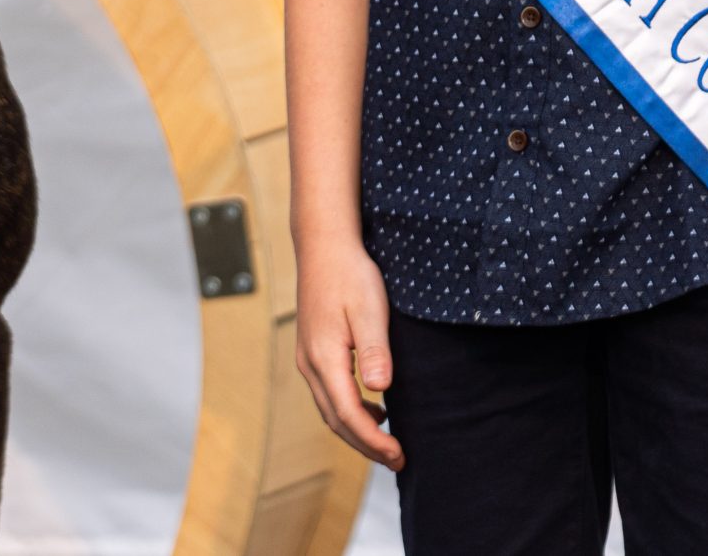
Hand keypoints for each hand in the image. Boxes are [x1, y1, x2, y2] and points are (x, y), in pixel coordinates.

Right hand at [294, 235, 404, 469]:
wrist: (324, 246)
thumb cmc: (350, 274)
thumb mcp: (369, 309)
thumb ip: (375, 351)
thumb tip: (380, 391)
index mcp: (324, 358)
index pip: (349, 414)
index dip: (374, 440)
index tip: (399, 455)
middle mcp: (310, 364)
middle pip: (336, 420)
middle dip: (366, 445)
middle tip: (398, 460)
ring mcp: (308, 359)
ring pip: (331, 410)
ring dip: (357, 431)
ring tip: (387, 443)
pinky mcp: (313, 352)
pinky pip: (329, 394)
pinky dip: (350, 411)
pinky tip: (374, 408)